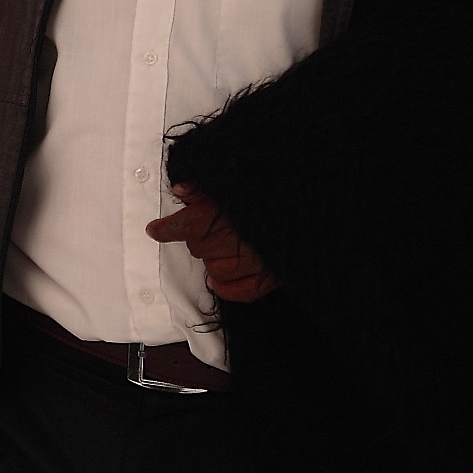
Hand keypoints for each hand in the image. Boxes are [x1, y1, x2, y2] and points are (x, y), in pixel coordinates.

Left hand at [145, 183, 277, 301]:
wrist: (317, 207)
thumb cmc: (275, 191)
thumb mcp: (234, 181)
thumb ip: (205, 186)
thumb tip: (181, 189)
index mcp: (221, 217)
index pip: (183, 226)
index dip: (166, 229)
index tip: (154, 230)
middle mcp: (233, 244)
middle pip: (198, 247)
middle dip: (199, 236)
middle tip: (212, 224)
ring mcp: (252, 265)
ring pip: (215, 269)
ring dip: (214, 258)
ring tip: (225, 244)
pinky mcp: (271, 280)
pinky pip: (239, 291)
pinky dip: (226, 286)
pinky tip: (220, 279)